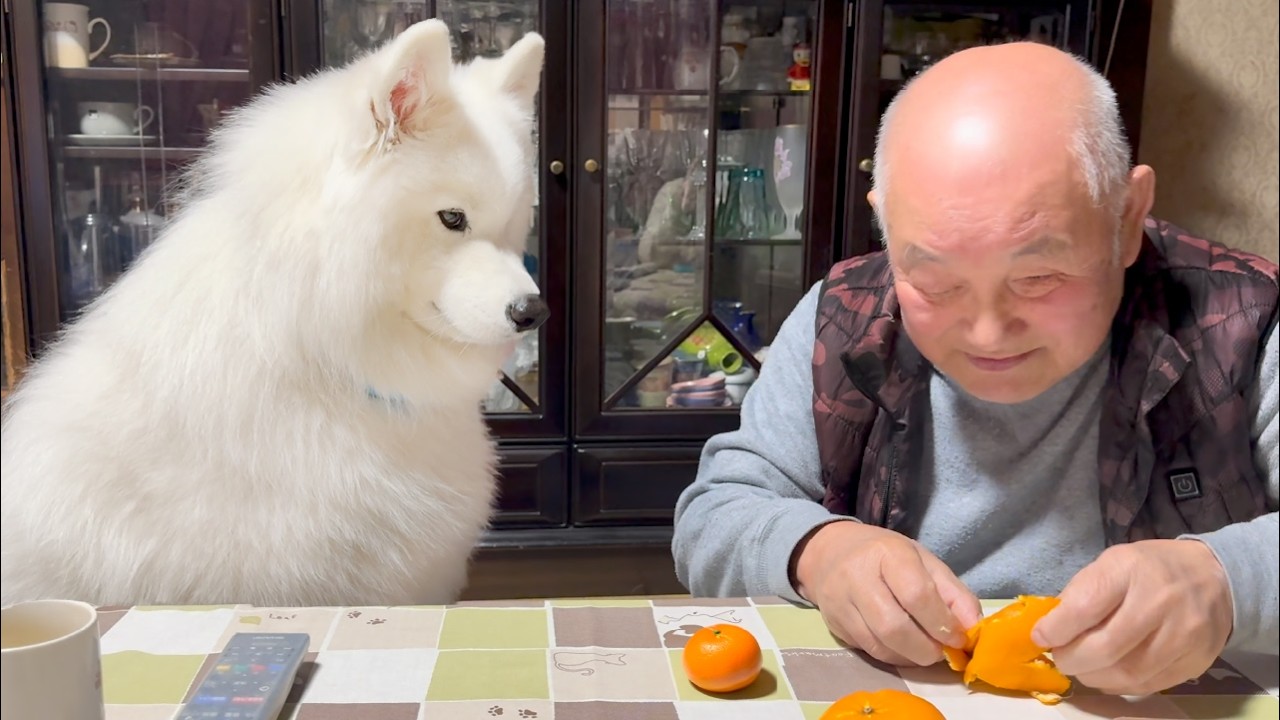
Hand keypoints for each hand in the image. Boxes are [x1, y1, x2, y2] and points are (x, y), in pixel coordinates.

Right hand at [792, 520, 982, 665]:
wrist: (830, 553)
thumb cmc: (886, 556)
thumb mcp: (924, 562)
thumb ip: (953, 593)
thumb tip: (974, 629)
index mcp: (887, 553)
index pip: (916, 594)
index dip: (942, 622)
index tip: (958, 637)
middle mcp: (857, 576)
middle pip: (894, 626)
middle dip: (926, 648)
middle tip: (942, 651)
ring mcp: (840, 602)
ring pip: (879, 645)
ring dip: (911, 657)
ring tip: (925, 650)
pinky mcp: (834, 624)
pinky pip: (869, 651)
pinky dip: (894, 657)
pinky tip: (904, 649)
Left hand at [1032, 539, 1233, 695]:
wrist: (1216, 579)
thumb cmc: (1151, 569)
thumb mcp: (1112, 563)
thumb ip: (1081, 593)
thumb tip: (1049, 629)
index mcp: (1130, 569)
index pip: (1086, 606)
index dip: (1057, 629)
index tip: (1040, 637)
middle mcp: (1160, 602)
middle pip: (1106, 647)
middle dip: (1072, 659)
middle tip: (1060, 658)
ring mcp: (1182, 636)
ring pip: (1127, 673)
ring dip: (1093, 677)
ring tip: (1082, 668)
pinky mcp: (1195, 663)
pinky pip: (1147, 685)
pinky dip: (1118, 685)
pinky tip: (1108, 674)